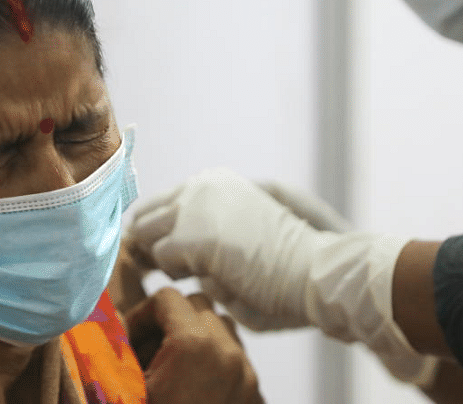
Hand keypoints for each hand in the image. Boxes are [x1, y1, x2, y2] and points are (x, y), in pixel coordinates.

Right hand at [125, 287, 262, 403]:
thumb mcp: (124, 386)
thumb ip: (118, 344)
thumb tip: (111, 315)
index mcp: (194, 344)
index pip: (168, 297)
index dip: (142, 315)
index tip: (129, 339)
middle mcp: (229, 355)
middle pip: (200, 307)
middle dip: (172, 323)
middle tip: (148, 354)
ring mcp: (248, 378)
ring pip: (224, 332)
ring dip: (197, 340)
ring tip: (172, 372)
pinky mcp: (257, 398)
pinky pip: (239, 363)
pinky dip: (217, 366)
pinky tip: (194, 389)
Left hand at [129, 169, 437, 385]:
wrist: (318, 269)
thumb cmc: (290, 261)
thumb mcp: (244, 230)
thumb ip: (208, 229)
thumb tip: (159, 249)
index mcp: (215, 182)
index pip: (161, 203)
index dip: (155, 232)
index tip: (158, 258)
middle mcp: (201, 186)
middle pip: (144, 216)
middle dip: (150, 245)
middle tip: (166, 273)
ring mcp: (194, 208)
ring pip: (147, 237)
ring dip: (166, 261)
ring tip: (203, 275)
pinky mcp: (193, 236)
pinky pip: (162, 260)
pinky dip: (179, 275)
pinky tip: (213, 279)